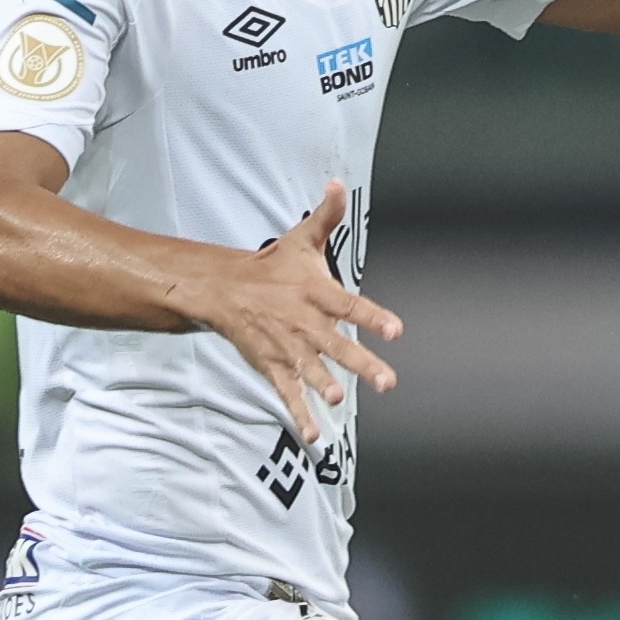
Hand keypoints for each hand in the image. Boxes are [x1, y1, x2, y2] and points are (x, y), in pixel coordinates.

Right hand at [184, 180, 402, 445]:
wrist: (223, 290)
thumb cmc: (273, 266)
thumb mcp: (301, 238)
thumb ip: (327, 216)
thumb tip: (339, 184)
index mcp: (315, 292)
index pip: (350, 304)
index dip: (373, 316)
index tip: (396, 329)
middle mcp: (303, 322)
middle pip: (335, 344)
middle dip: (360, 362)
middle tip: (387, 381)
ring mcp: (287, 347)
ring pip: (310, 370)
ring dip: (322, 385)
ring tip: (337, 399)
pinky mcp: (273, 366)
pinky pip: (287, 393)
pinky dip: (299, 414)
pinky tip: (314, 435)